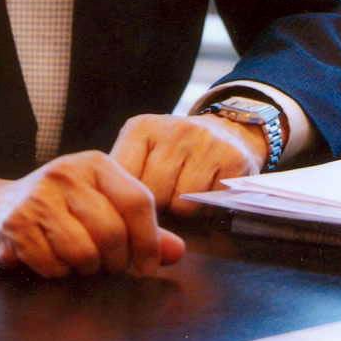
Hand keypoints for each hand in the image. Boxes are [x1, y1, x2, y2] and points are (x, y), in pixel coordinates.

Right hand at [0, 152, 184, 278]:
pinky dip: (56, 272)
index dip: (149, 241)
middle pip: (112, 233)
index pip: (138, 201)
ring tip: (73, 258)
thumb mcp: (99, 207)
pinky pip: (53, 265)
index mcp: (94, 164)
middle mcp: (66, 172)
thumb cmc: (55, 210)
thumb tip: (177, 251)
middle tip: (103, 264)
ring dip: (83, 268)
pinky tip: (47, 258)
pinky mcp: (15, 224)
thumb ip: (140, 229)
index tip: (145, 265)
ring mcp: (38, 196)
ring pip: (84, 253)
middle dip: (113, 261)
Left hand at [110, 113, 266, 216]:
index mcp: (142, 128)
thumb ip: (126, 175)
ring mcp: (204, 142)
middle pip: (154, 193)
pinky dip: (207, 207)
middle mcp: (173, 129)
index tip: (134, 206)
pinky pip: (209, 203)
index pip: (123, 177)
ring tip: (185, 194)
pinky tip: (207, 191)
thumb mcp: (144, 151)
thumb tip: (109, 211)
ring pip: (182, 203)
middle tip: (164, 200)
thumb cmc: (175, 150)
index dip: (129, 200)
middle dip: (157, 206)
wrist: (227, 131)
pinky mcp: (231, 158)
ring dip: (182, 209)